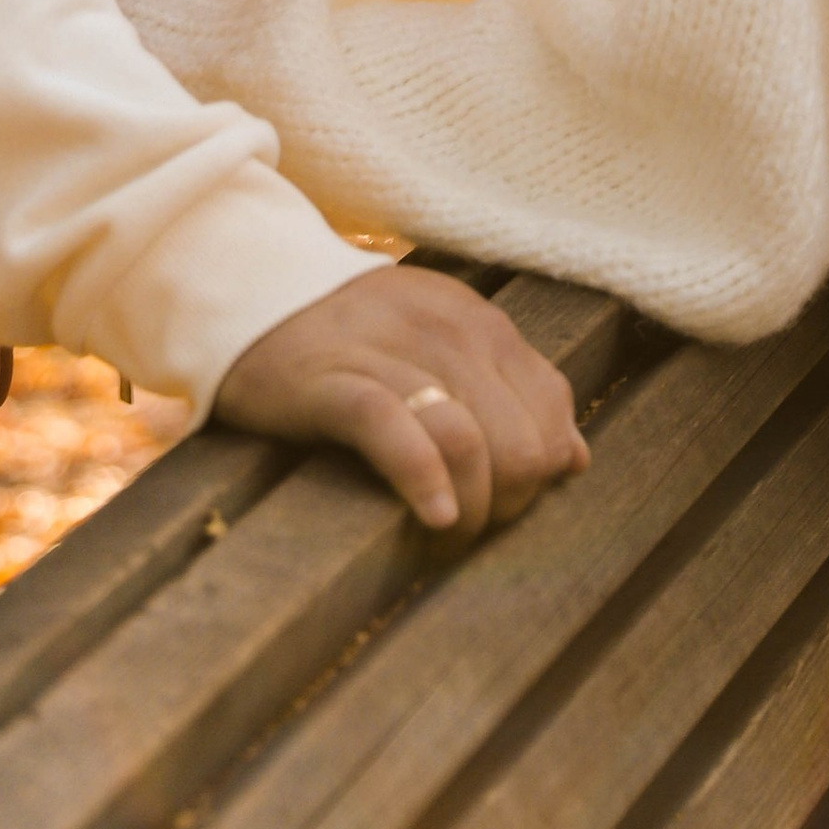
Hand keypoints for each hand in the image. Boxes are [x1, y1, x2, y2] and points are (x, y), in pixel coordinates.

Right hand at [216, 262, 587, 536]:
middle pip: (520, 441)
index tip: (504, 501)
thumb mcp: (445, 347)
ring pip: (468, 441)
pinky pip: (393, 430)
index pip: (552, 411)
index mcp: (480, 323)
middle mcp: (445, 331)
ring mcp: (387, 352)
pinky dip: (422, 478)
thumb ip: (515, 391)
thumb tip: (576, 458)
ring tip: (446, 535)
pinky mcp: (330, 380)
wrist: (253, 294)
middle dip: (506, 502)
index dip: (540, 473)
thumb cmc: (357, 337)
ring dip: (470, 509)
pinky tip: (432, 517)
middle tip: (468, 525)